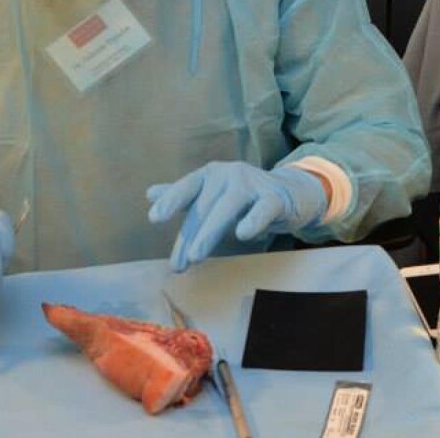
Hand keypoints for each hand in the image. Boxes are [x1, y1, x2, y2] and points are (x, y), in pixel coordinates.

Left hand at [146, 163, 327, 271]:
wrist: (290, 192)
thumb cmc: (245, 196)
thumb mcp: (213, 194)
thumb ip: (184, 194)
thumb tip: (149, 193)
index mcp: (210, 174)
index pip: (187, 187)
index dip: (170, 200)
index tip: (153, 218)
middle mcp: (229, 174)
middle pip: (205, 206)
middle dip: (189, 236)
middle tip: (178, 264)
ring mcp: (253, 184)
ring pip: (228, 206)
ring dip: (210, 231)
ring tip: (196, 256)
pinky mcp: (275, 198)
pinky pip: (263, 208)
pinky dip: (253, 220)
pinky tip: (243, 234)